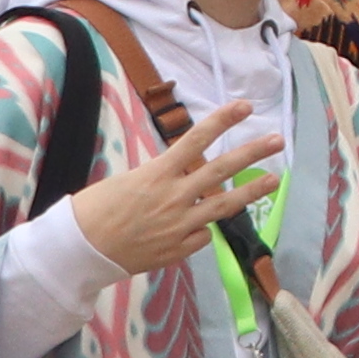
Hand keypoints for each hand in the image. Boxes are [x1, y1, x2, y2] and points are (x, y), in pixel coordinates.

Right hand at [74, 98, 279, 277]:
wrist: (80, 251)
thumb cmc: (95, 210)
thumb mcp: (127, 180)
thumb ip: (159, 177)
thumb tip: (179, 178)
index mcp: (157, 174)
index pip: (196, 140)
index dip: (222, 121)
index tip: (244, 106)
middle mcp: (174, 197)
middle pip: (222, 170)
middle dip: (253, 152)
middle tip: (277, 140)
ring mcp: (180, 225)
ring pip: (224, 206)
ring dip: (251, 191)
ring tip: (273, 180)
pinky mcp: (180, 249)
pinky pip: (202, 235)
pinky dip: (201, 229)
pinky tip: (192, 228)